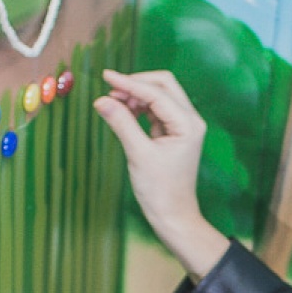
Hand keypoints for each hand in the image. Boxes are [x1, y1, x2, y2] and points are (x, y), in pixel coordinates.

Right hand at [94, 69, 228, 280]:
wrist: (173, 216)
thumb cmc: (160, 191)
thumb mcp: (138, 154)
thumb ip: (121, 123)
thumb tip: (101, 101)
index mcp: (188, 124)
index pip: (157, 92)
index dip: (130, 83)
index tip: (106, 76)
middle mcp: (190, 120)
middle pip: (163, 85)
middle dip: (136, 84)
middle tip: (110, 90)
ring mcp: (183, 126)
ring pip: (159, 96)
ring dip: (137, 95)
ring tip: (114, 103)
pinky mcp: (173, 133)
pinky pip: (156, 110)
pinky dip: (139, 107)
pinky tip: (124, 112)